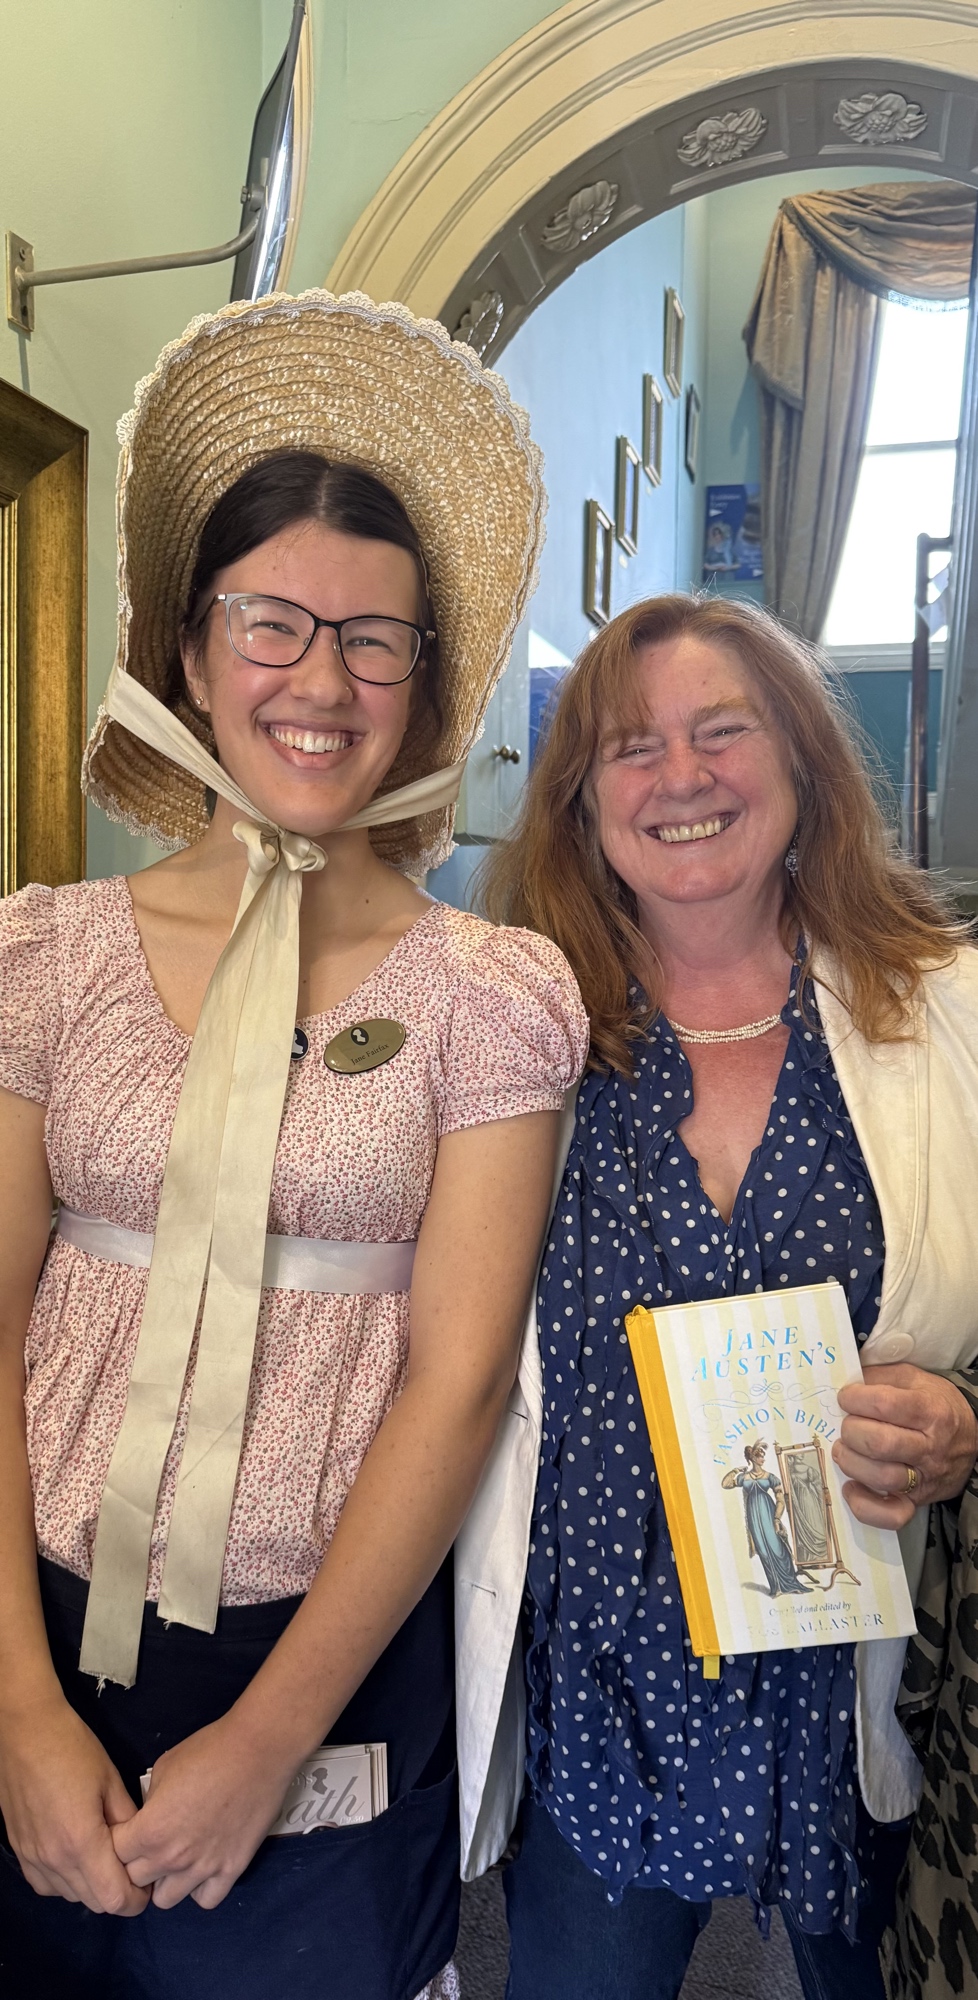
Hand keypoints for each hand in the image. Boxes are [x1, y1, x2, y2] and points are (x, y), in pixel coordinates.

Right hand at [0, 1694, 148, 1913]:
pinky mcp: (20, 1851)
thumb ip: (127, 1821)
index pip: (114, 1899)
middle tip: (132, 1866)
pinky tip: (76, 1855)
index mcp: (81, 1843)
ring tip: (106, 1858)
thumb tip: (141, 1846)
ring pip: (70, 1896)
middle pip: (94, 1903)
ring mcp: (33, 1858)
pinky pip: (47, 1884)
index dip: (136, 1898)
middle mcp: (54, 1860)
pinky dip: (66, 1880)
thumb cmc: (72, 1748)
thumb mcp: (110, 1780)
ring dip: (92, 1887)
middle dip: (118, 1893)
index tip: (148, 1880)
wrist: (25, 1731)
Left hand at [111, 1711, 294, 1908]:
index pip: (113, 1856)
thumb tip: (150, 1818)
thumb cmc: (209, 1751)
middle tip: (149, 1845)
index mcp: (150, 1830)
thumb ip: (150, 1804)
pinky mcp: (231, 1871)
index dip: (117, 1842)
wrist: (258, 1750)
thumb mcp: (164, 1767)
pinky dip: (199, 1888)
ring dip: (165, 1881)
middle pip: (135, 1882)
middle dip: (136, 1864)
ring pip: (166, 1900)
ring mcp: (203, 1869)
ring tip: (175, 1859)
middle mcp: (172, 1858)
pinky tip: (202, 1867)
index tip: (126, 1833)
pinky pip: (205, 1900)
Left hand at [835, 1363, 977, 1529]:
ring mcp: (924, 1478)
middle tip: (846, 1426)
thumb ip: (880, 1376)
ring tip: (844, 1450)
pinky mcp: (917, 1501)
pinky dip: (864, 1506)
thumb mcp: (913, 1378)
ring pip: (881, 1477)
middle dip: (851, 1431)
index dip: (855, 1399)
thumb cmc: (935, 1404)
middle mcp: (930, 1446)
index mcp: (930, 1411)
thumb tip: (843, 1381)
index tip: (846, 1397)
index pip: (884, 1405)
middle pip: (879, 1443)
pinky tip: (851, 1486)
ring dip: (851, 1462)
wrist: (972, 1437)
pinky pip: (891, 1515)